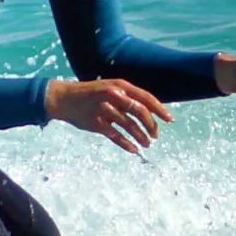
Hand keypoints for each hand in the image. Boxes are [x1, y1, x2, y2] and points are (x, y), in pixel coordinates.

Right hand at [46, 76, 170, 153]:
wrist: (65, 98)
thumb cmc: (92, 94)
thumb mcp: (111, 88)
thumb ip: (128, 97)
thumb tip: (149, 110)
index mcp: (120, 86)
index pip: (146, 98)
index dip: (160, 109)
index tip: (170, 120)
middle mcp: (113, 96)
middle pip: (140, 112)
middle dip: (151, 126)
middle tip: (156, 136)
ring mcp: (104, 109)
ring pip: (129, 126)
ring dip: (141, 137)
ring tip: (147, 144)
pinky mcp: (96, 123)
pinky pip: (116, 136)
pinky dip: (127, 144)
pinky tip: (134, 150)